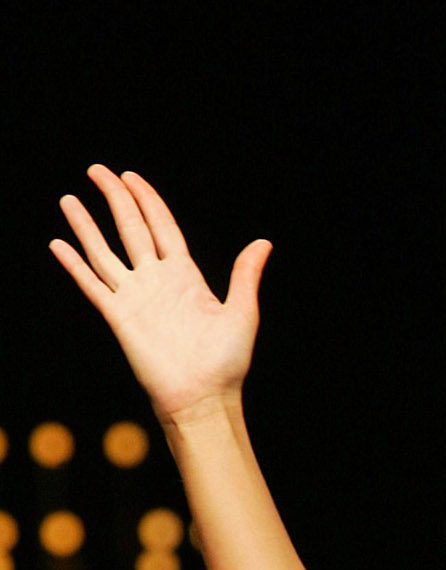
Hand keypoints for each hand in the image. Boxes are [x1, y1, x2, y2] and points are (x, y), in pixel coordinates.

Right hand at [50, 167, 269, 424]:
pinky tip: (57, 244)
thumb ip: (245, 275)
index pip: (161, 226)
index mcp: (186, 276)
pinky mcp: (119, 318)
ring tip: (68, 198)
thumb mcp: (242, 313)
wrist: (204, 399)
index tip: (130, 177)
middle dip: (114, 198)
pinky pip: (92, 285)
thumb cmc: (226, 364)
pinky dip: (74, 265)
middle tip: (97, 170)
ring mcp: (136, 298)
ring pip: (104, 252)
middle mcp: (157, 282)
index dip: (147, 200)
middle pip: (130, 228)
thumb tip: (264, 244)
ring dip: (86, 226)